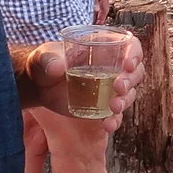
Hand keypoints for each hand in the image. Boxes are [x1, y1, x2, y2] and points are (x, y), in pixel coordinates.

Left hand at [20, 32, 145, 132]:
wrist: (37, 86)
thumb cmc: (42, 63)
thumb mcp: (43, 57)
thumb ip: (49, 59)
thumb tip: (58, 68)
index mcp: (103, 48)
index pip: (131, 46)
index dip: (134, 54)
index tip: (127, 65)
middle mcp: (112, 67)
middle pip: (135, 71)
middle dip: (131, 80)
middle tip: (117, 87)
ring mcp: (109, 88)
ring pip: (129, 93)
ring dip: (126, 100)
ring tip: (113, 108)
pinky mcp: (103, 105)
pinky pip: (116, 114)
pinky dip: (115, 120)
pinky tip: (108, 125)